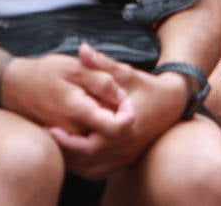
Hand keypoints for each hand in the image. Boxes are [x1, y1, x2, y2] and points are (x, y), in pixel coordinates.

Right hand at [0, 52, 130, 137]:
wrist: (14, 85)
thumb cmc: (44, 73)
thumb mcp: (75, 67)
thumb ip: (101, 81)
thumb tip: (122, 97)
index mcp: (79, 112)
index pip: (115, 127)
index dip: (127, 113)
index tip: (125, 98)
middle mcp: (73, 132)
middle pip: (110, 136)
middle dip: (119, 118)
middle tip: (115, 99)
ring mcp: (67, 139)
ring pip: (99, 140)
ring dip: (108, 123)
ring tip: (101, 102)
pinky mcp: (63, 141)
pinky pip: (86, 141)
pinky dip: (95, 128)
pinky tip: (91, 110)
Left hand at [48, 45, 186, 178]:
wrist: (171, 104)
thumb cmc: (147, 86)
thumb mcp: (126, 73)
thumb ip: (103, 64)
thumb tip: (82, 49)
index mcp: (125, 127)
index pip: (92, 142)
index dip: (69, 139)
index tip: (52, 128)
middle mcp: (125, 146)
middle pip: (86, 158)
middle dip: (65, 148)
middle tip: (49, 133)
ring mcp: (125, 157)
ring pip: (90, 169)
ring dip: (72, 159)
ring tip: (56, 141)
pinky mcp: (124, 161)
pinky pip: (97, 171)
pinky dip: (82, 165)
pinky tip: (71, 151)